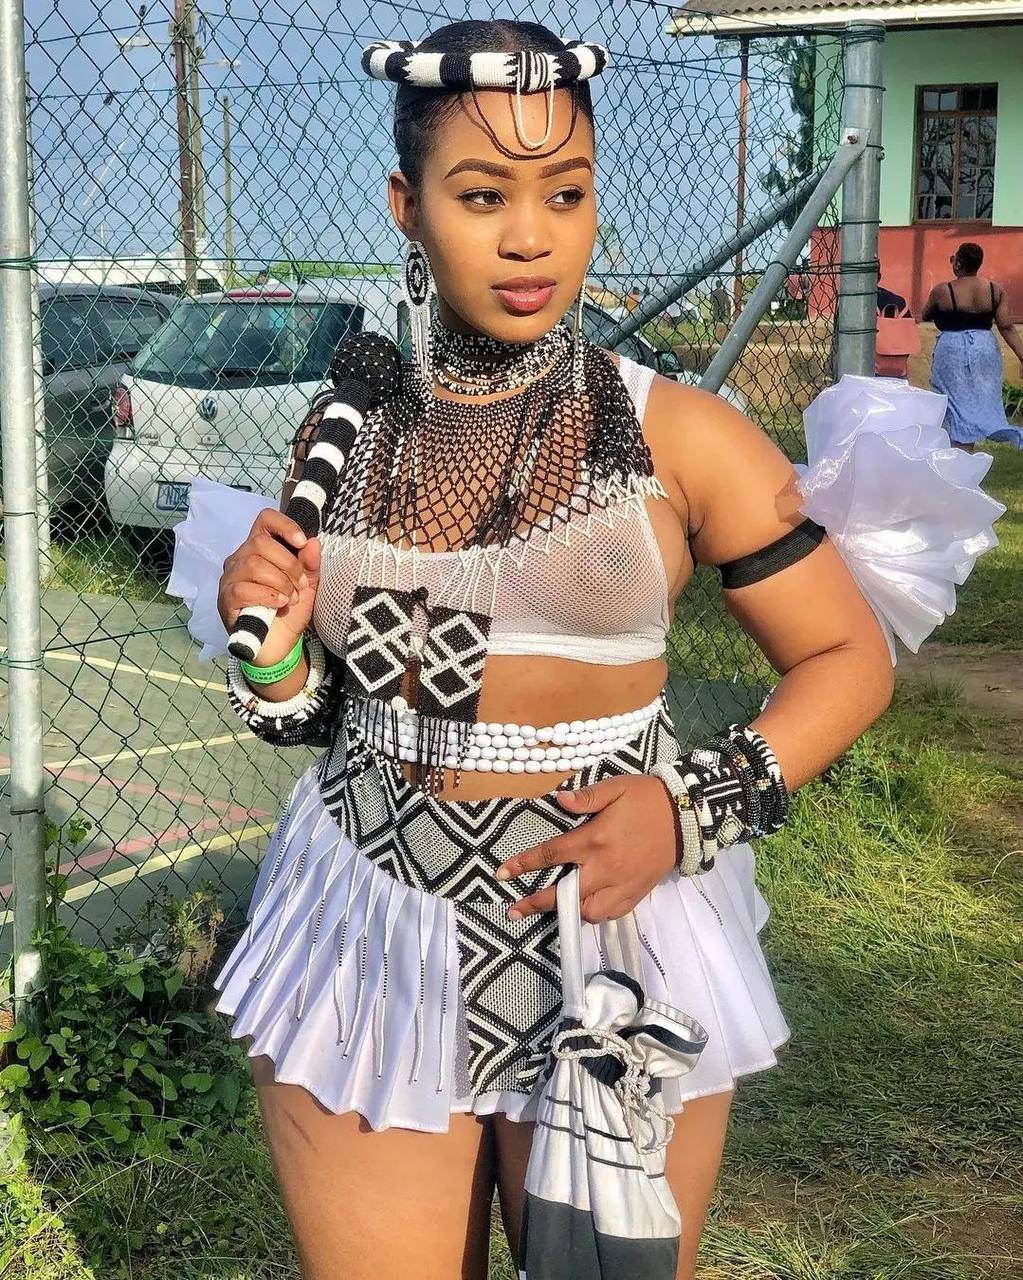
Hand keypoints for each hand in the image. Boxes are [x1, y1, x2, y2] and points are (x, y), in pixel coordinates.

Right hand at [217, 509, 321, 664]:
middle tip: (300, 586)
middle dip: (288, 564)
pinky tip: (279, 605)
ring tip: (290, 599)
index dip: (284, 525)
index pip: (265, 520)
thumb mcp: (307, 586)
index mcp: (260, 550)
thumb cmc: (289, 611)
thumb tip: (312, 542)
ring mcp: (230, 579)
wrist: (279, 646)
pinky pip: (243, 588)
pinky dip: (267, 595)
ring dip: (280, 582)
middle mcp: (240, 559)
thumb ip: (310, 564)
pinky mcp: (225, 600)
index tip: (302, 542)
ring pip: (253, 564)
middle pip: (260, 543)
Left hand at [496, 776, 678, 923]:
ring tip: (552, 909)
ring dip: (567, 912)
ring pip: (588, 911)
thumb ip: (586, 796)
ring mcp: (622, 884)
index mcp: (595, 839)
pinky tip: (585, 908)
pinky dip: (595, 914)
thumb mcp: (616, 787)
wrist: (687, 816)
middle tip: (513, 911)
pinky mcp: (637, 893)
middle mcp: (606, 867)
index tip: (502, 874)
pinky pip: (611, 913)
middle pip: (564, 893)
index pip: (552, 854)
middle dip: (536, 903)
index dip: (524, 864)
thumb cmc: (646, 798)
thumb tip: (558, 800)